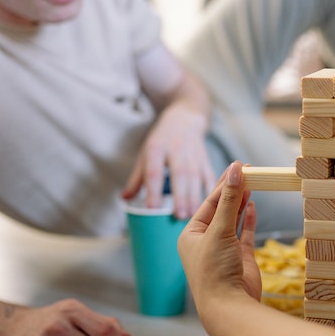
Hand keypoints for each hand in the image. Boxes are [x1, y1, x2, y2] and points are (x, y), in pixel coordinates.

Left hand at [123, 105, 215, 219]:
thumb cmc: (161, 141)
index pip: (154, 171)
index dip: (153, 190)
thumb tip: (124, 199)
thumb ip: (137, 178)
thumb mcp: (145, 154)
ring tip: (192, 215)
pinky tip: (210, 205)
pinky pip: (209, 175)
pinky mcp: (205, 158)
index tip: (152, 209)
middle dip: (180, 196)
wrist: (184, 119)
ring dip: (195, 197)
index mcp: (156, 148)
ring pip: (196, 176)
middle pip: (179, 174)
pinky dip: (210, 190)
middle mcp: (176, 149)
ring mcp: (193, 153)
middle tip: (179, 216)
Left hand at [178, 162, 260, 320]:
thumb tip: (235, 171)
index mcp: (191, 235)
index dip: (225, 184)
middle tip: (249, 171)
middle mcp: (205, 241)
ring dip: (242, 202)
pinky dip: (249, 218)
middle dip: (234, 190)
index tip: (239, 167)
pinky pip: (245, 233)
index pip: (209, 202)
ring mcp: (224, 249)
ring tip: (253, 183)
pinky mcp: (241, 257)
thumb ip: (230, 200)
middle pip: (221, 209)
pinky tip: (253, 205)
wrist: (229, 307)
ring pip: (234, 219)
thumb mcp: (219, 230)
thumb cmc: (214, 271)